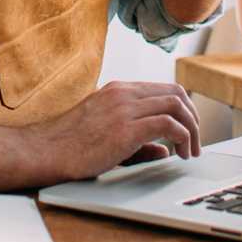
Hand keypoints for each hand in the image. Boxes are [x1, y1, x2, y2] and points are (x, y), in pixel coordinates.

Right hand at [31, 81, 200, 181]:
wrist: (45, 151)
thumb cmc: (70, 146)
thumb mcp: (107, 133)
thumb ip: (138, 140)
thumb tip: (164, 149)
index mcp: (119, 90)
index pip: (164, 88)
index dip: (184, 108)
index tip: (189, 128)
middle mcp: (124, 93)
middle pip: (176, 93)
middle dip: (193, 117)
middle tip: (196, 141)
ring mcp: (125, 108)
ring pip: (176, 105)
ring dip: (192, 129)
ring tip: (191, 151)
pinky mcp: (126, 129)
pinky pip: (168, 125)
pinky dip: (182, 137)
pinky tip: (179, 153)